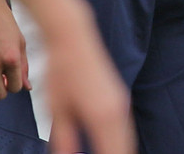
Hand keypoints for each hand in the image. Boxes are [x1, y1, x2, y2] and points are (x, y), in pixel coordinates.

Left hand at [42, 3, 134, 153]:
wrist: (74, 40)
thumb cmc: (61, 74)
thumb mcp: (57, 112)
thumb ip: (65, 141)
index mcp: (102, 117)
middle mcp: (118, 112)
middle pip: (124, 150)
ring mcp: (121, 104)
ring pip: (126, 141)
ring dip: (118, 152)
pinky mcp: (119, 100)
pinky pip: (124, 130)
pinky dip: (119, 143)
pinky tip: (108, 149)